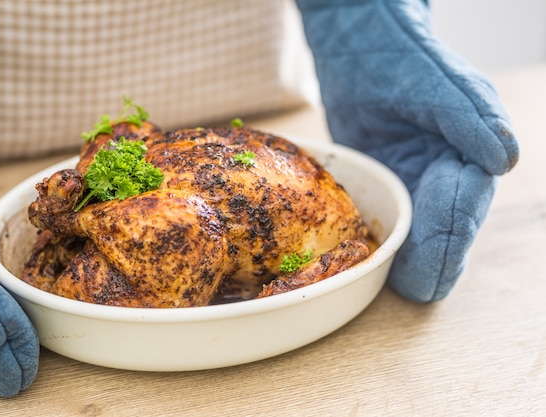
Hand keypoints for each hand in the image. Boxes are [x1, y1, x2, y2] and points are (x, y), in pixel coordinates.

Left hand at [296, 0, 518, 301]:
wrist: (360, 50)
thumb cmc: (402, 58)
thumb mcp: (437, 81)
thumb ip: (469, 116)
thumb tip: (503, 159)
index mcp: (471, 147)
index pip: (466, 199)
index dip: (452, 234)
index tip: (439, 265)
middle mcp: (448, 168)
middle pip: (448, 222)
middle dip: (438, 257)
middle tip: (422, 290)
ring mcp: (418, 177)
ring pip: (423, 227)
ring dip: (416, 259)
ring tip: (407, 290)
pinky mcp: (389, 180)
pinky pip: (393, 216)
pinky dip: (390, 240)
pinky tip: (380, 263)